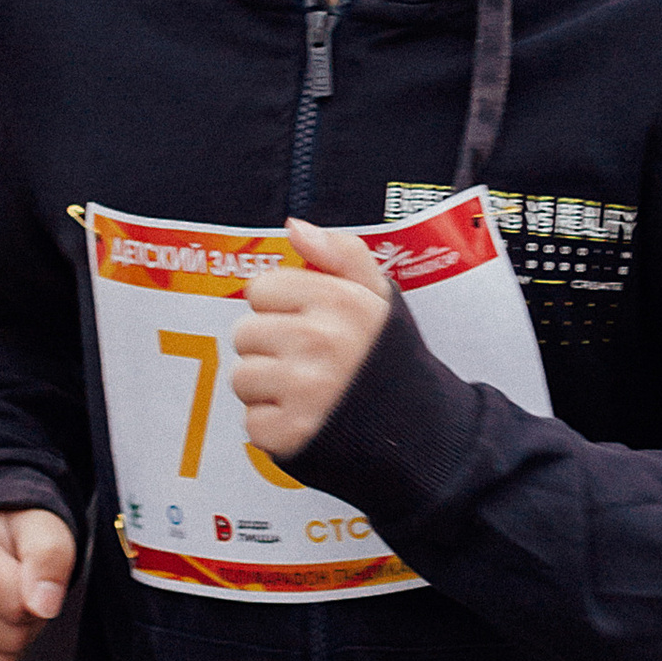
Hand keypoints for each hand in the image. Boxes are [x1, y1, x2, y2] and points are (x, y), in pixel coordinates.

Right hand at [0, 508, 77, 660]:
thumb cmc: (15, 536)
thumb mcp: (42, 528)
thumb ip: (49, 558)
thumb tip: (43, 607)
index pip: (16, 605)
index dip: (39, 596)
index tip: (28, 573)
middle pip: (10, 639)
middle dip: (29, 621)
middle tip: (19, 593)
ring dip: (16, 645)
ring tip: (4, 610)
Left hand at [231, 223, 394, 460]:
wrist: (419, 431)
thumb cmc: (390, 361)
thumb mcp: (380, 296)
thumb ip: (341, 253)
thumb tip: (295, 227)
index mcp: (340, 302)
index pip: (262, 288)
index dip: (283, 306)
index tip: (308, 322)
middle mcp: (320, 342)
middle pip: (245, 332)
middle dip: (271, 347)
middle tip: (308, 361)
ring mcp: (304, 390)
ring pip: (242, 377)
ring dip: (267, 387)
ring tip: (306, 391)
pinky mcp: (291, 433)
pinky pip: (252, 421)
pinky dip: (275, 426)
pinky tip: (305, 418)